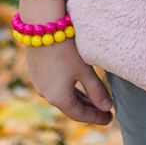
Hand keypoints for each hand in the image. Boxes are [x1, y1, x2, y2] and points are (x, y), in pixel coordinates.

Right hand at [19, 0, 113, 125]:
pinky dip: (68, 89)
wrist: (41, 25)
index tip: (109, 119)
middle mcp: (45, 93)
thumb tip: (107, 107)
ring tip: (95, 99)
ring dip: (79, 99)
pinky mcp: (36, 71)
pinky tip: (77, 84)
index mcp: (58, 97)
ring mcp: (38, 82)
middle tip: (106, 111)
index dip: (96, 118)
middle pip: (70, 107)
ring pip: (62, 96)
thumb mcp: (85, 70)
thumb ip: (97, 90)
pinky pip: (54, 86)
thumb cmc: (67, 48)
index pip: (80, 115)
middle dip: (89, 109)